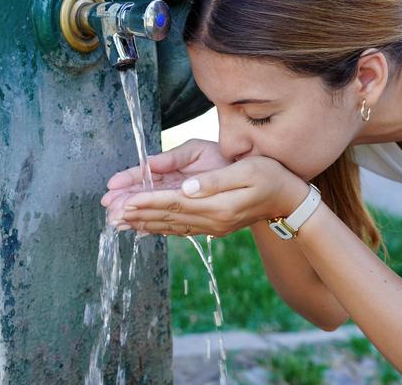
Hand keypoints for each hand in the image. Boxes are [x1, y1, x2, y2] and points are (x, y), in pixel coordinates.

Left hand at [110, 155, 311, 237]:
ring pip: (170, 226)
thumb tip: (186, 187)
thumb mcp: (247, 171)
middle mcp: (212, 220)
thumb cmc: (270, 176)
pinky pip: (180, 229)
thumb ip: (214, 181)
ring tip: (120, 224)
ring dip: (144, 223)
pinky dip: (160, 228)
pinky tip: (145, 229)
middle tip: (111, 215)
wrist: (289, 199)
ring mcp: (212, 226)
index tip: (125, 201)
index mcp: (217, 205)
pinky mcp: (213, 226)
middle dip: (138, 214)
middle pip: (167, 217)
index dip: (148, 201)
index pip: (175, 202)